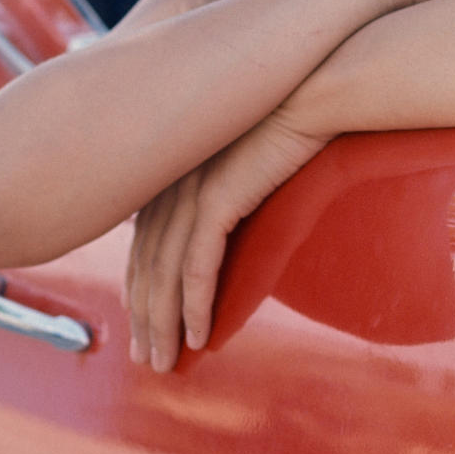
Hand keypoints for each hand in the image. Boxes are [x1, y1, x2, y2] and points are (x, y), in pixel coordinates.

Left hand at [125, 107, 325, 372]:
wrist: (314, 91)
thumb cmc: (293, 122)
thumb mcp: (249, 161)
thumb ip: (230, 192)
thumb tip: (230, 221)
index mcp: (172, 169)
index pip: (143, 242)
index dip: (139, 287)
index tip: (139, 321)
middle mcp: (169, 181)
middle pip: (144, 264)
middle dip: (141, 317)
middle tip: (145, 357)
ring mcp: (188, 191)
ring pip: (163, 275)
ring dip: (162, 325)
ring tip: (166, 362)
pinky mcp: (215, 200)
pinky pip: (196, 268)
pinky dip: (194, 307)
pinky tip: (197, 338)